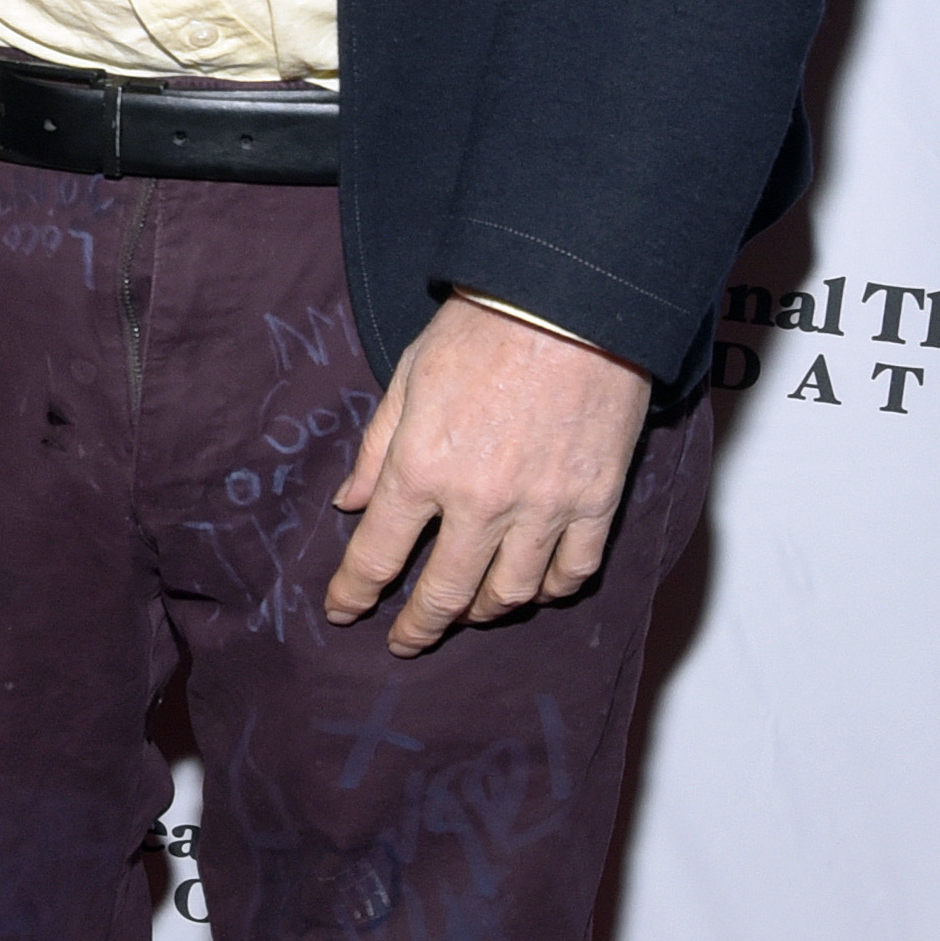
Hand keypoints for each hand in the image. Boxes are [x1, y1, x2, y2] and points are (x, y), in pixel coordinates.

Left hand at [324, 298, 652, 655]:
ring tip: (469, 611)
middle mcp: (480, 500)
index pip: (376, 556)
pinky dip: (551, 588)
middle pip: (443, 593)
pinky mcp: (595, 499)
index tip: (344, 611)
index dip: (354, 593)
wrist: (572, 300)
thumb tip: (349, 504)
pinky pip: (573, 570)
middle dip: (417, 626)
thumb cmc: (484, 326)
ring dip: (482, 611)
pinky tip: (535, 587)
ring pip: (510, 593)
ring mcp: (543, 506)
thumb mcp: (409, 378)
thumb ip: (376, 448)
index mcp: (422, 467)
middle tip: (404, 640)